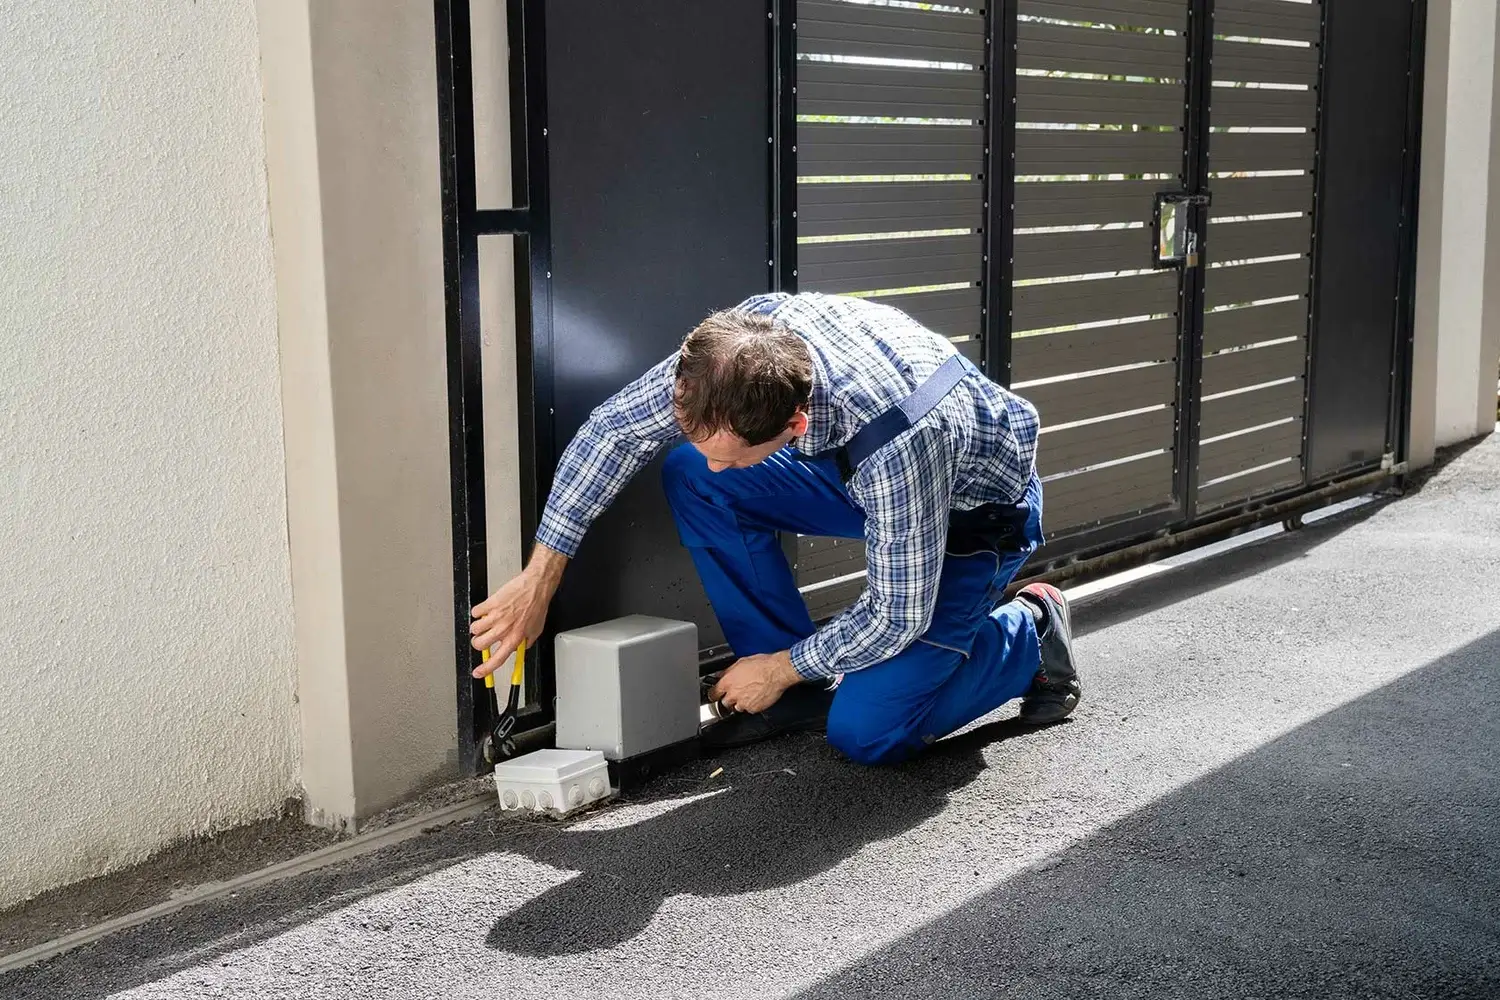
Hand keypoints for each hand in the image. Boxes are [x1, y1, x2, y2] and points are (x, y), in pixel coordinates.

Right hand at [469, 544, 566, 676]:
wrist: (536, 586)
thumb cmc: (537, 606)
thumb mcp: (536, 630)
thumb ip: (525, 643)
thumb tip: (518, 650)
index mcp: (515, 638)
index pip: (497, 660)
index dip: (486, 669)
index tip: (479, 672)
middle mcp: (504, 629)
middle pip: (479, 644)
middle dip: (478, 642)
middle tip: (483, 637)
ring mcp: (496, 617)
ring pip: (474, 629)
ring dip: (478, 627)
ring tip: (487, 621)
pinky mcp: (490, 604)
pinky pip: (475, 612)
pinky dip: (479, 612)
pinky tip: (487, 610)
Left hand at [708, 650, 800, 714]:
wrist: (777, 672)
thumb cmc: (761, 665)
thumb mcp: (740, 662)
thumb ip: (728, 671)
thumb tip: (721, 674)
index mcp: (727, 682)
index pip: (712, 694)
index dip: (714, 694)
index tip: (715, 695)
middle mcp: (733, 694)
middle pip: (724, 703)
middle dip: (729, 699)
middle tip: (737, 692)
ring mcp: (743, 703)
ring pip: (737, 708)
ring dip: (740, 702)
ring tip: (749, 693)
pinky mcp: (753, 709)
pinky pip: (749, 710)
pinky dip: (752, 705)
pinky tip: (757, 696)